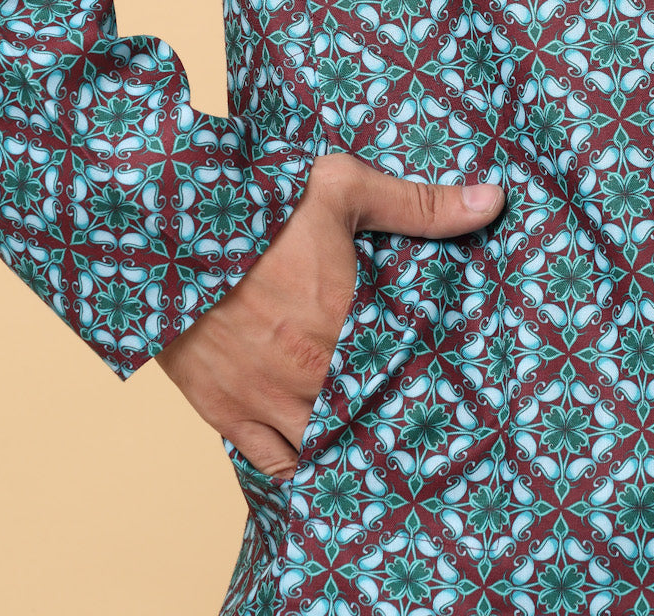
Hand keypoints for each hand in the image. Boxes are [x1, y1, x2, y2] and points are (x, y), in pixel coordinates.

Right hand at [154, 152, 503, 480]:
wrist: (161, 225)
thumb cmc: (253, 204)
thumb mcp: (338, 187)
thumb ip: (417, 204)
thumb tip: (493, 200)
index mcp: (346, 325)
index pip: (410, 379)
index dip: (432, 390)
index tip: (450, 391)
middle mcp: (312, 376)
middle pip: (373, 423)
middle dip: (395, 424)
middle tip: (420, 423)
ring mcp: (267, 402)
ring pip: (329, 451)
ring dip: (352, 447)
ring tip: (377, 444)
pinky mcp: (227, 413)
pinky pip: (275, 467)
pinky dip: (301, 467)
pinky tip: (321, 460)